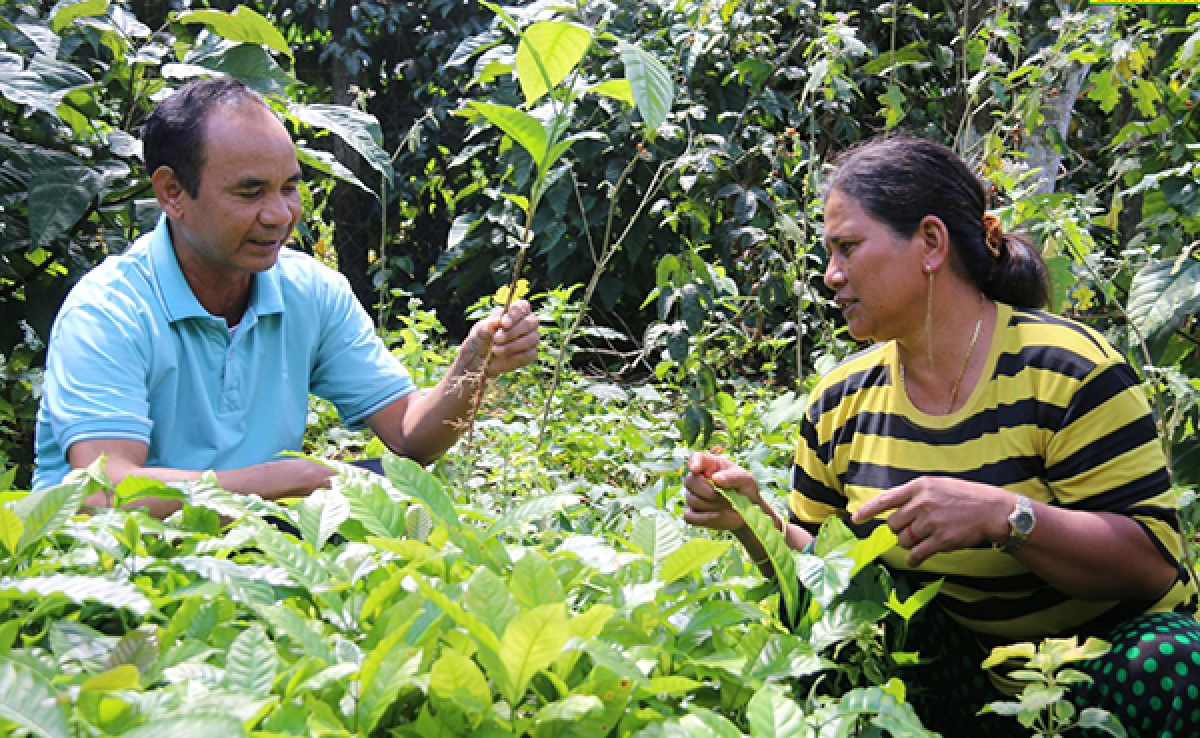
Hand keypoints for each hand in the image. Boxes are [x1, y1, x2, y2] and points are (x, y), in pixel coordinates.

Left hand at [461, 299, 539, 376]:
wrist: (480, 359)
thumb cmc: (481, 339)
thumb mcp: (480, 330)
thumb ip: (488, 325)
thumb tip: (498, 321)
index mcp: (514, 312)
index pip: (523, 306)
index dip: (516, 314)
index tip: (504, 324)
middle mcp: (526, 323)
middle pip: (531, 322)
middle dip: (513, 332)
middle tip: (496, 339)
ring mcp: (530, 339)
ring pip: (532, 339)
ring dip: (512, 346)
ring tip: (495, 350)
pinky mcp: (530, 353)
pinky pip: (530, 353)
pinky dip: (516, 356)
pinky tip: (503, 357)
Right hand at [682, 452, 766, 531]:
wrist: (748, 510)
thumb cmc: (744, 488)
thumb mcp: (745, 480)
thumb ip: (732, 477)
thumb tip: (716, 478)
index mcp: (709, 464)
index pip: (696, 458)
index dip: (694, 462)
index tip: (696, 469)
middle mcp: (697, 479)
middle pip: (690, 481)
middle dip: (709, 491)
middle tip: (726, 496)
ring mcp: (693, 496)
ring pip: (692, 500)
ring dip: (712, 505)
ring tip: (728, 505)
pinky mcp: (693, 513)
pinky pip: (689, 517)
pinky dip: (703, 517)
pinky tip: (717, 515)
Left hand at [851, 476, 1013, 566]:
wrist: (993, 510)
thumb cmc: (964, 497)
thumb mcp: (937, 486)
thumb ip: (915, 496)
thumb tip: (893, 510)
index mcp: (919, 487)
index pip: (886, 499)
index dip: (868, 510)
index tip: (855, 519)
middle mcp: (923, 503)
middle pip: (893, 524)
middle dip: (899, 530)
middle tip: (913, 529)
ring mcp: (932, 522)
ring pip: (904, 540)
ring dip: (909, 543)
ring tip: (924, 538)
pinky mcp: (941, 540)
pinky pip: (917, 554)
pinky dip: (913, 560)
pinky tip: (915, 560)